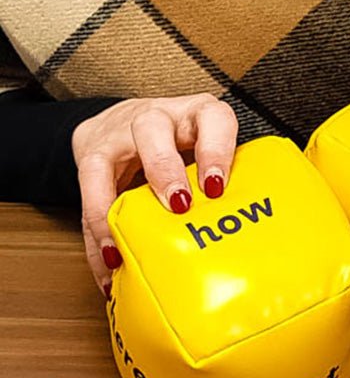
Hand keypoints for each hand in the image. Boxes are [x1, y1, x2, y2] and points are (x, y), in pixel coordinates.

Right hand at [71, 93, 237, 297]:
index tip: (216, 188)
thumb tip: (235, 232)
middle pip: (152, 127)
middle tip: (176, 206)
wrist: (127, 124)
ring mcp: (119, 136)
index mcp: (196, 114)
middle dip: (163, 169)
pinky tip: (108, 264)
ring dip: (112, 207)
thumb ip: (218, 180)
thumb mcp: (208, 152)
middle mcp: (157, 118)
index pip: (212, 118)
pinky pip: (86, 196)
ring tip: (123, 247)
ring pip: (106, 159)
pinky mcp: (92, 159)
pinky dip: (96, 233)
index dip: (216, 151)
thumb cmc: (181, 144)